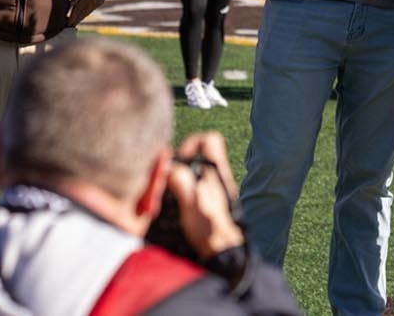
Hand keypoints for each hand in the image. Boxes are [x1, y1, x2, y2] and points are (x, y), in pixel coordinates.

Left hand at [67, 0, 113, 25]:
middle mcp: (92, 3)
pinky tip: (82, 16)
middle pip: (82, 14)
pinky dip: (86, 14)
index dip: (72, 18)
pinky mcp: (99, 3)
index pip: (77, 11)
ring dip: (80, 19)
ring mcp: (96, 3)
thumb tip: (71, 5)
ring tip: (74, 23)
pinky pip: (91, 10)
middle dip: (75, 21)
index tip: (67, 24)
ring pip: (87, 13)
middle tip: (69, 27)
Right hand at [169, 132, 244, 258]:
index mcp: (217, 172)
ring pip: (195, 172)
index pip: (209, 140)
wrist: (224, 252)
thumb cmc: (211, 229)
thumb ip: (181, 182)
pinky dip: (184, 192)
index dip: (192, 143)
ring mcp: (215, 190)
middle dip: (181, 164)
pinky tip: (177, 206)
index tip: (180, 160)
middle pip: (199, 156)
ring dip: (181, 179)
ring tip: (170, 193)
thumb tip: (169, 167)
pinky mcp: (211, 203)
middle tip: (170, 178)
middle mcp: (218, 177)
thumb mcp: (192, 204)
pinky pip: (195, 188)